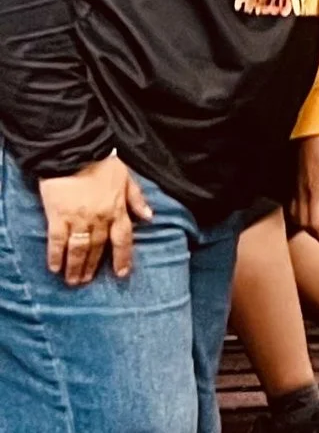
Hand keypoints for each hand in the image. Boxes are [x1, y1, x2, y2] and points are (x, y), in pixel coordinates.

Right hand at [39, 157, 151, 285]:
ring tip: (73, 281)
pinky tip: (55, 267)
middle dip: (93, 266)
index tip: (122, 274)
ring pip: (79, 248)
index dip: (123, 258)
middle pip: (98, 248)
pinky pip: (57, 240)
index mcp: (117, 211)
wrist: (74, 151)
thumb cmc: (101, 163)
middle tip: (86, 282)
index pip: (123, 240)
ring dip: (76, 266)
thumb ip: (137, 199)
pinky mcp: (58, 215)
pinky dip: (56, 255)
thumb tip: (150, 217)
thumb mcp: (126, 178)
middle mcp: (100, 218)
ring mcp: (79, 218)